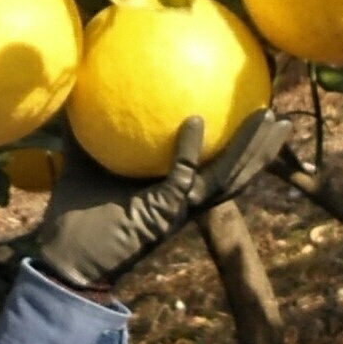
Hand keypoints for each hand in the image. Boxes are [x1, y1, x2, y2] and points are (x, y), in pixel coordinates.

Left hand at [35, 107, 292, 291]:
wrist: (62, 257)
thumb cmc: (75, 213)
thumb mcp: (85, 160)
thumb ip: (91, 128)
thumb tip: (82, 85)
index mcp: (174, 191)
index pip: (215, 163)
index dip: (238, 142)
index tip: (253, 110)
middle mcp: (184, 201)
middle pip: (235, 172)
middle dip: (261, 147)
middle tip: (280, 115)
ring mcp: (177, 210)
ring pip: (227, 178)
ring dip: (251, 149)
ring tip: (272, 120)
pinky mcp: (162, 215)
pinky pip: (183, 178)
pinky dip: (191, 149)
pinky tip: (196, 120)